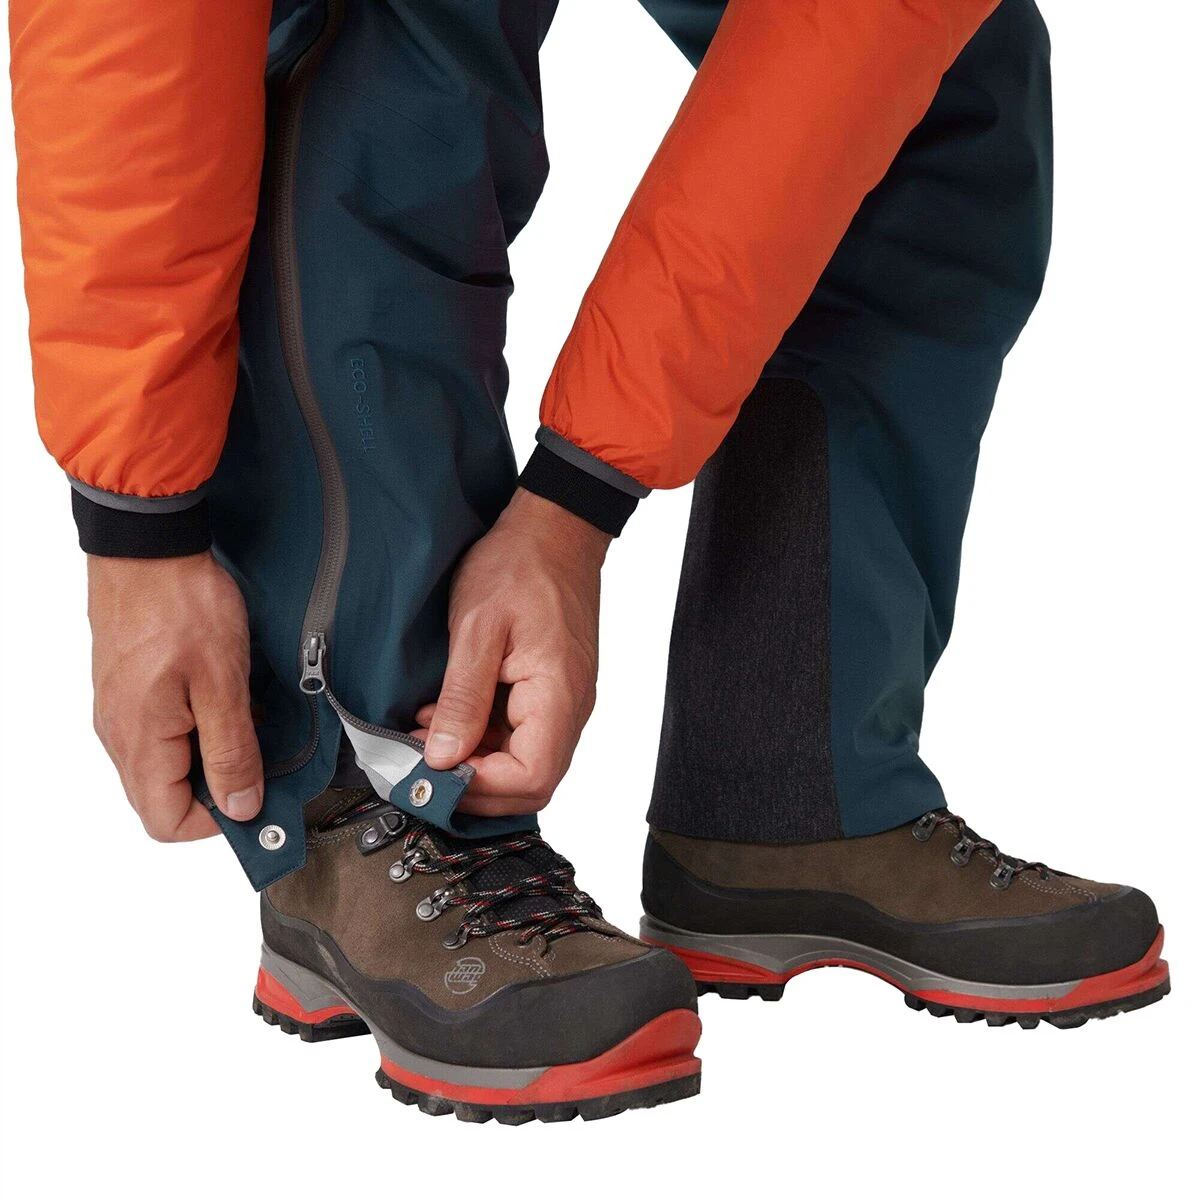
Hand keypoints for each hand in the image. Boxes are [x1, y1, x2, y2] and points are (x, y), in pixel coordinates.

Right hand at [88, 552, 263, 840]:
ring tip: (248, 722)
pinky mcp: (129, 688)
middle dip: (218, 787)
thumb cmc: (182, 605)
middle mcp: (121, 734)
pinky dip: (198, 726)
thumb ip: (231, 752)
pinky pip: (163, 731)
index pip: (166, 822)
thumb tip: (240, 806)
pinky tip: (228, 699)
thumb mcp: (222, 685)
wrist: (149, 547)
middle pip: (165, 796)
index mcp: (140, 742)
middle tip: (260, 759)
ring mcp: (122, 710)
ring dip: (210, 754)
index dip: (215, 822)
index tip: (255, 796)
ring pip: (166, 763)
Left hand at [417, 488, 610, 814]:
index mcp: (558, 696)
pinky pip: (520, 737)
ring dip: (473, 760)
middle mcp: (569, 709)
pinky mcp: (550, 693)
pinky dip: (481, 738)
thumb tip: (443, 760)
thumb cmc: (520, 565)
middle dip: (473, 782)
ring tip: (429, 732)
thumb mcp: (477, 628)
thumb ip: (462, 699)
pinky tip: (448, 714)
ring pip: (522, 764)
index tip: (433, 772)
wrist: (554, 528)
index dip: (480, 788)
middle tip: (423, 760)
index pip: (531, 779)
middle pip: (529, 783)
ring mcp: (563, 703)